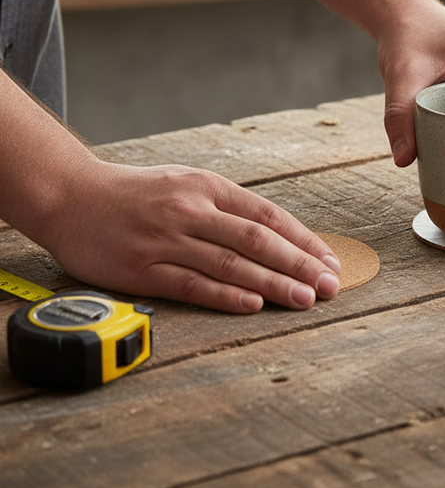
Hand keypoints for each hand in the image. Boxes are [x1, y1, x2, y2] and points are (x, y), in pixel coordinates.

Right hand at [39, 156, 342, 313]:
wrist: (72, 196)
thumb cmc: (137, 192)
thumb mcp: (187, 182)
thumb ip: (226, 207)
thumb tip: (276, 235)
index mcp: (208, 186)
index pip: (268, 215)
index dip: (302, 239)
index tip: (328, 259)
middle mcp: (192, 210)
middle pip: (257, 240)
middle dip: (299, 264)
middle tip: (330, 284)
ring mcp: (167, 240)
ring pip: (231, 264)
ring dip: (272, 284)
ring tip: (304, 299)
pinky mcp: (142, 269)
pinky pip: (192, 284)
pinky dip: (225, 296)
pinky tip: (253, 305)